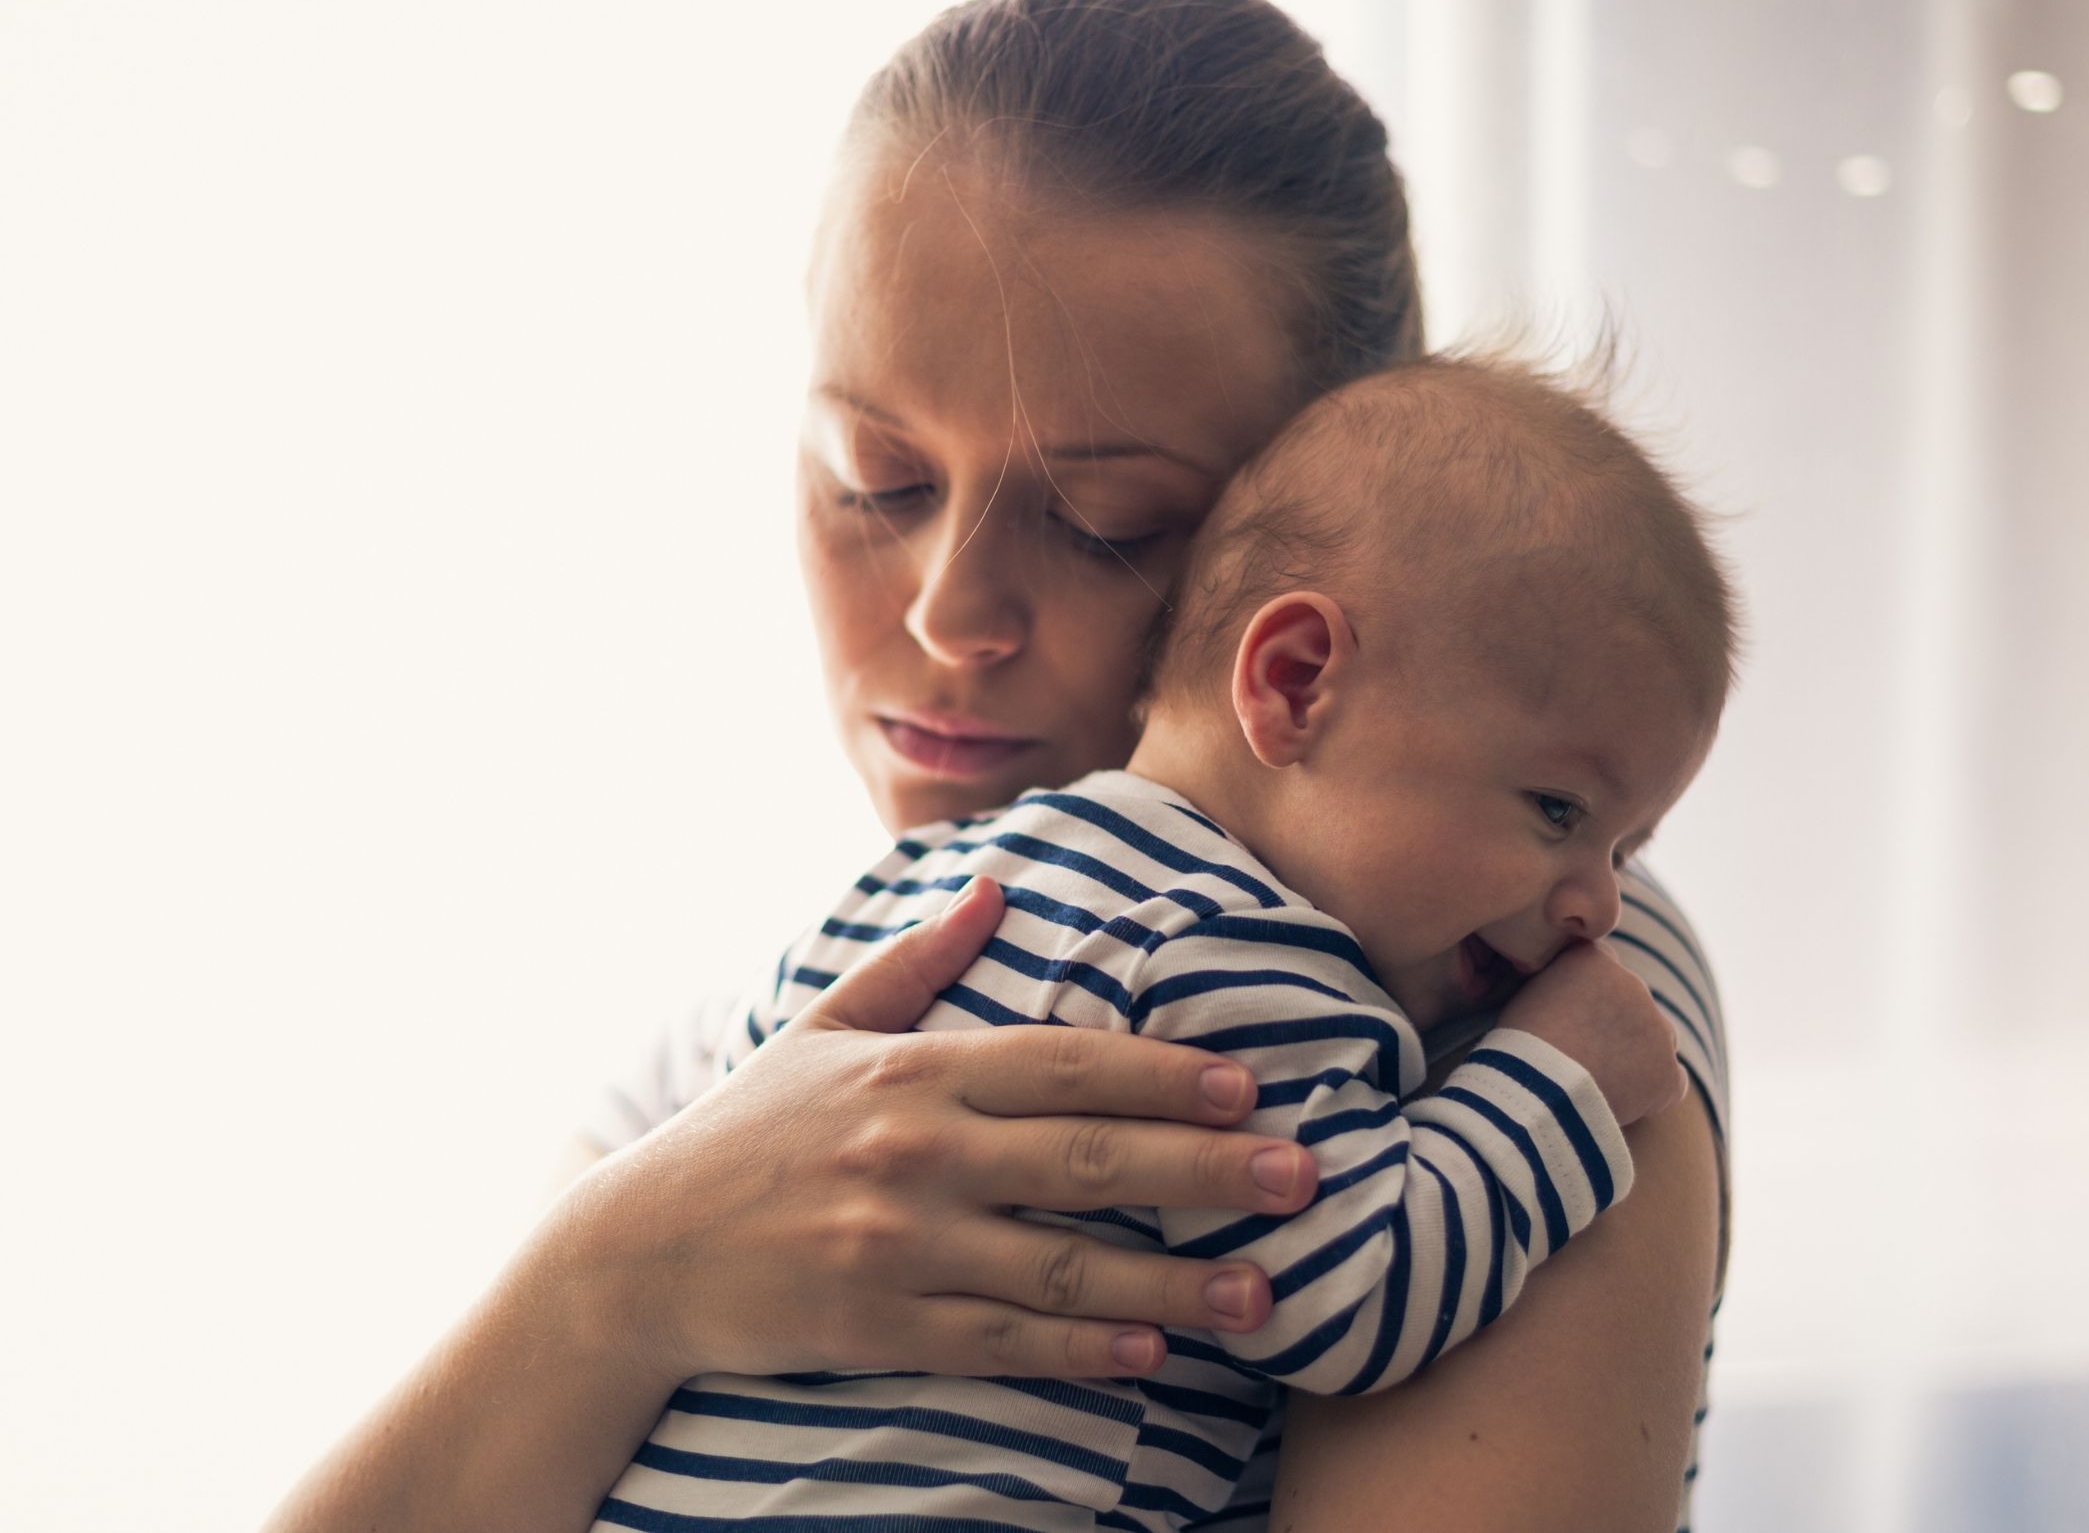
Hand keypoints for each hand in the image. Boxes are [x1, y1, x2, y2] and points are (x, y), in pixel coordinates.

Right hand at [548, 876, 1317, 1385]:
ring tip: (1263, 1292)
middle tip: (1301, 1177)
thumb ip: (917, 964)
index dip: (1161, 1073)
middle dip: (1204, 1169)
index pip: (1062, 1065)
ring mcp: (899, 1247)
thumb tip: (994, 889)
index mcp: (911, 1072)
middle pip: (1086, 1160)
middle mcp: (915, 1154)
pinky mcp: (881, 1329)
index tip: (1247, 1083)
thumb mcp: (819, 1028)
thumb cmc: (742, 1135)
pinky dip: (1081, 1350)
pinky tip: (1154, 1351)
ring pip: (1061, 1267)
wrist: (636, 1254)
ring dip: (1172, 1281)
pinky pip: (1002, 1342)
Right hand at [1499, 940, 1685, 1127]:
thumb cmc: (1518, 1046)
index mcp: (1597, 960)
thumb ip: (1555, 984)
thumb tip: (1565, 996)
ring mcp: (1659, 1030)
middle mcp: (1635, 985)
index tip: (1569, 1019)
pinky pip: (1668, 1082)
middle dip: (1613, 1024)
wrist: (1537, 1093)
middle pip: (1630, 1003)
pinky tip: (1621, 1100)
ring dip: (1635, 1055)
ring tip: (1597, 1081)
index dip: (1586, 996)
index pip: (1600, 969)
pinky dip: (1651, 1092)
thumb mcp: (1524, 996)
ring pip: (1654, 1040)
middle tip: (1580, 1054)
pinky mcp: (1669, 1074)